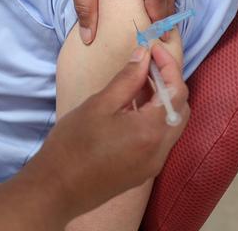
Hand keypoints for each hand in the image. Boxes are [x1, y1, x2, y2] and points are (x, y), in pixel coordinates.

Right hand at [25, 42, 189, 218]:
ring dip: (162, 101)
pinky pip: (160, 140)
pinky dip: (154, 119)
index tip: (152, 49)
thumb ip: (126, 79)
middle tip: (147, 64)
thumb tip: (144, 55)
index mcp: (151, 131)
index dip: (168, 66)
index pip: (176, 91)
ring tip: (138, 83)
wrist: (57, 188)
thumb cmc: (73, 144)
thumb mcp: (99, 105)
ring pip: (172, 125)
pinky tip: (132, 108)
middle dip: (169, 83)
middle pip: (180, 109)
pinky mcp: (144, 171)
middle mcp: (160, 150)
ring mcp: (154, 164)